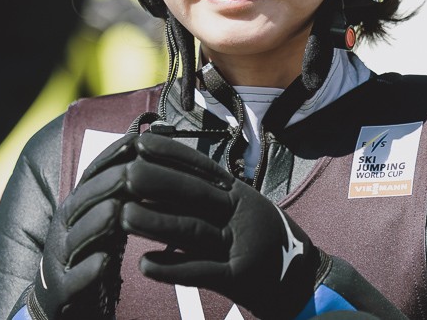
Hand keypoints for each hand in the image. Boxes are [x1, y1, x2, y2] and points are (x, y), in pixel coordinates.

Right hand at [29, 133, 137, 319]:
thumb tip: (147, 156)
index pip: (91, 176)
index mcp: (75, 209)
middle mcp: (64, 229)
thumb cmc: (89, 255)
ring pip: (76, 239)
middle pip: (82, 203)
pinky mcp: (61, 292)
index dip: (110, 158)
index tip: (136, 141)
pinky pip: (74, 281)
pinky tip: (104, 262)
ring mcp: (60, 260)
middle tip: (131, 172)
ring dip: (95, 223)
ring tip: (115, 211)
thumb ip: (118, 194)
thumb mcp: (102, 221)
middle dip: (105, 186)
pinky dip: (88, 271)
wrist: (58, 303)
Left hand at [120, 132, 322, 319]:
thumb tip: (159, 182)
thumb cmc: (262, 244)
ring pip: (193, 230)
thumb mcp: (241, 212)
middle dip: (157, 183)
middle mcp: (240, 214)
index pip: (201, 168)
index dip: (170, 154)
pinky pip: (201, 272)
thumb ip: (208, 196)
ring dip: (156, 224)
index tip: (139, 144)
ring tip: (124, 218)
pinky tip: (145, 265)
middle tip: (123, 176)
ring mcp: (241, 245)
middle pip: (194, 194)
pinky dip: (172, 268)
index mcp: (238, 194)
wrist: (303, 282)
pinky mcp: (239, 279)